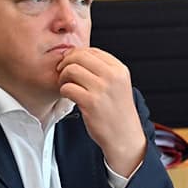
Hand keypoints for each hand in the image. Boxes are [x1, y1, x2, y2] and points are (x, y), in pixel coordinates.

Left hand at [58, 47, 145, 176]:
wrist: (124, 136)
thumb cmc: (118, 112)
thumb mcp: (118, 85)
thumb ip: (103, 70)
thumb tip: (77, 56)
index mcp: (119, 70)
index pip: (92, 50)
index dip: (77, 54)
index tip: (70, 63)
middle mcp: (112, 77)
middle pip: (80, 56)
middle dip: (66, 63)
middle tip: (63, 72)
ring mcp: (102, 89)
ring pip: (71, 70)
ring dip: (63, 77)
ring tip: (66, 85)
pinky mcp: (91, 103)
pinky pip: (67, 88)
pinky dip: (64, 91)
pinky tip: (68, 96)